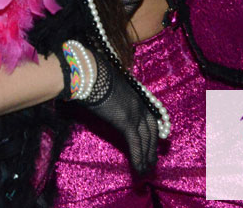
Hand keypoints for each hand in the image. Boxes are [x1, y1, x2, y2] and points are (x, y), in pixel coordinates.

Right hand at [62, 41, 162, 174]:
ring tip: (146, 170)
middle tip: (152, 161)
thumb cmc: (91, 73)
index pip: (150, 115)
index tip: (154, 142)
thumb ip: (110, 92)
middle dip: (152, 147)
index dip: (153, 130)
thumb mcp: (105, 82)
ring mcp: (134, 112)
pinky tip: (138, 168)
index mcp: (135, 92)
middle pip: (151, 129)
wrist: (88, 72)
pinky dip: (138, 158)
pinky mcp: (126, 121)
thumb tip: (103, 98)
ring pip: (146, 139)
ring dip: (147, 157)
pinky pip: (135, 144)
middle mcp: (139, 102)